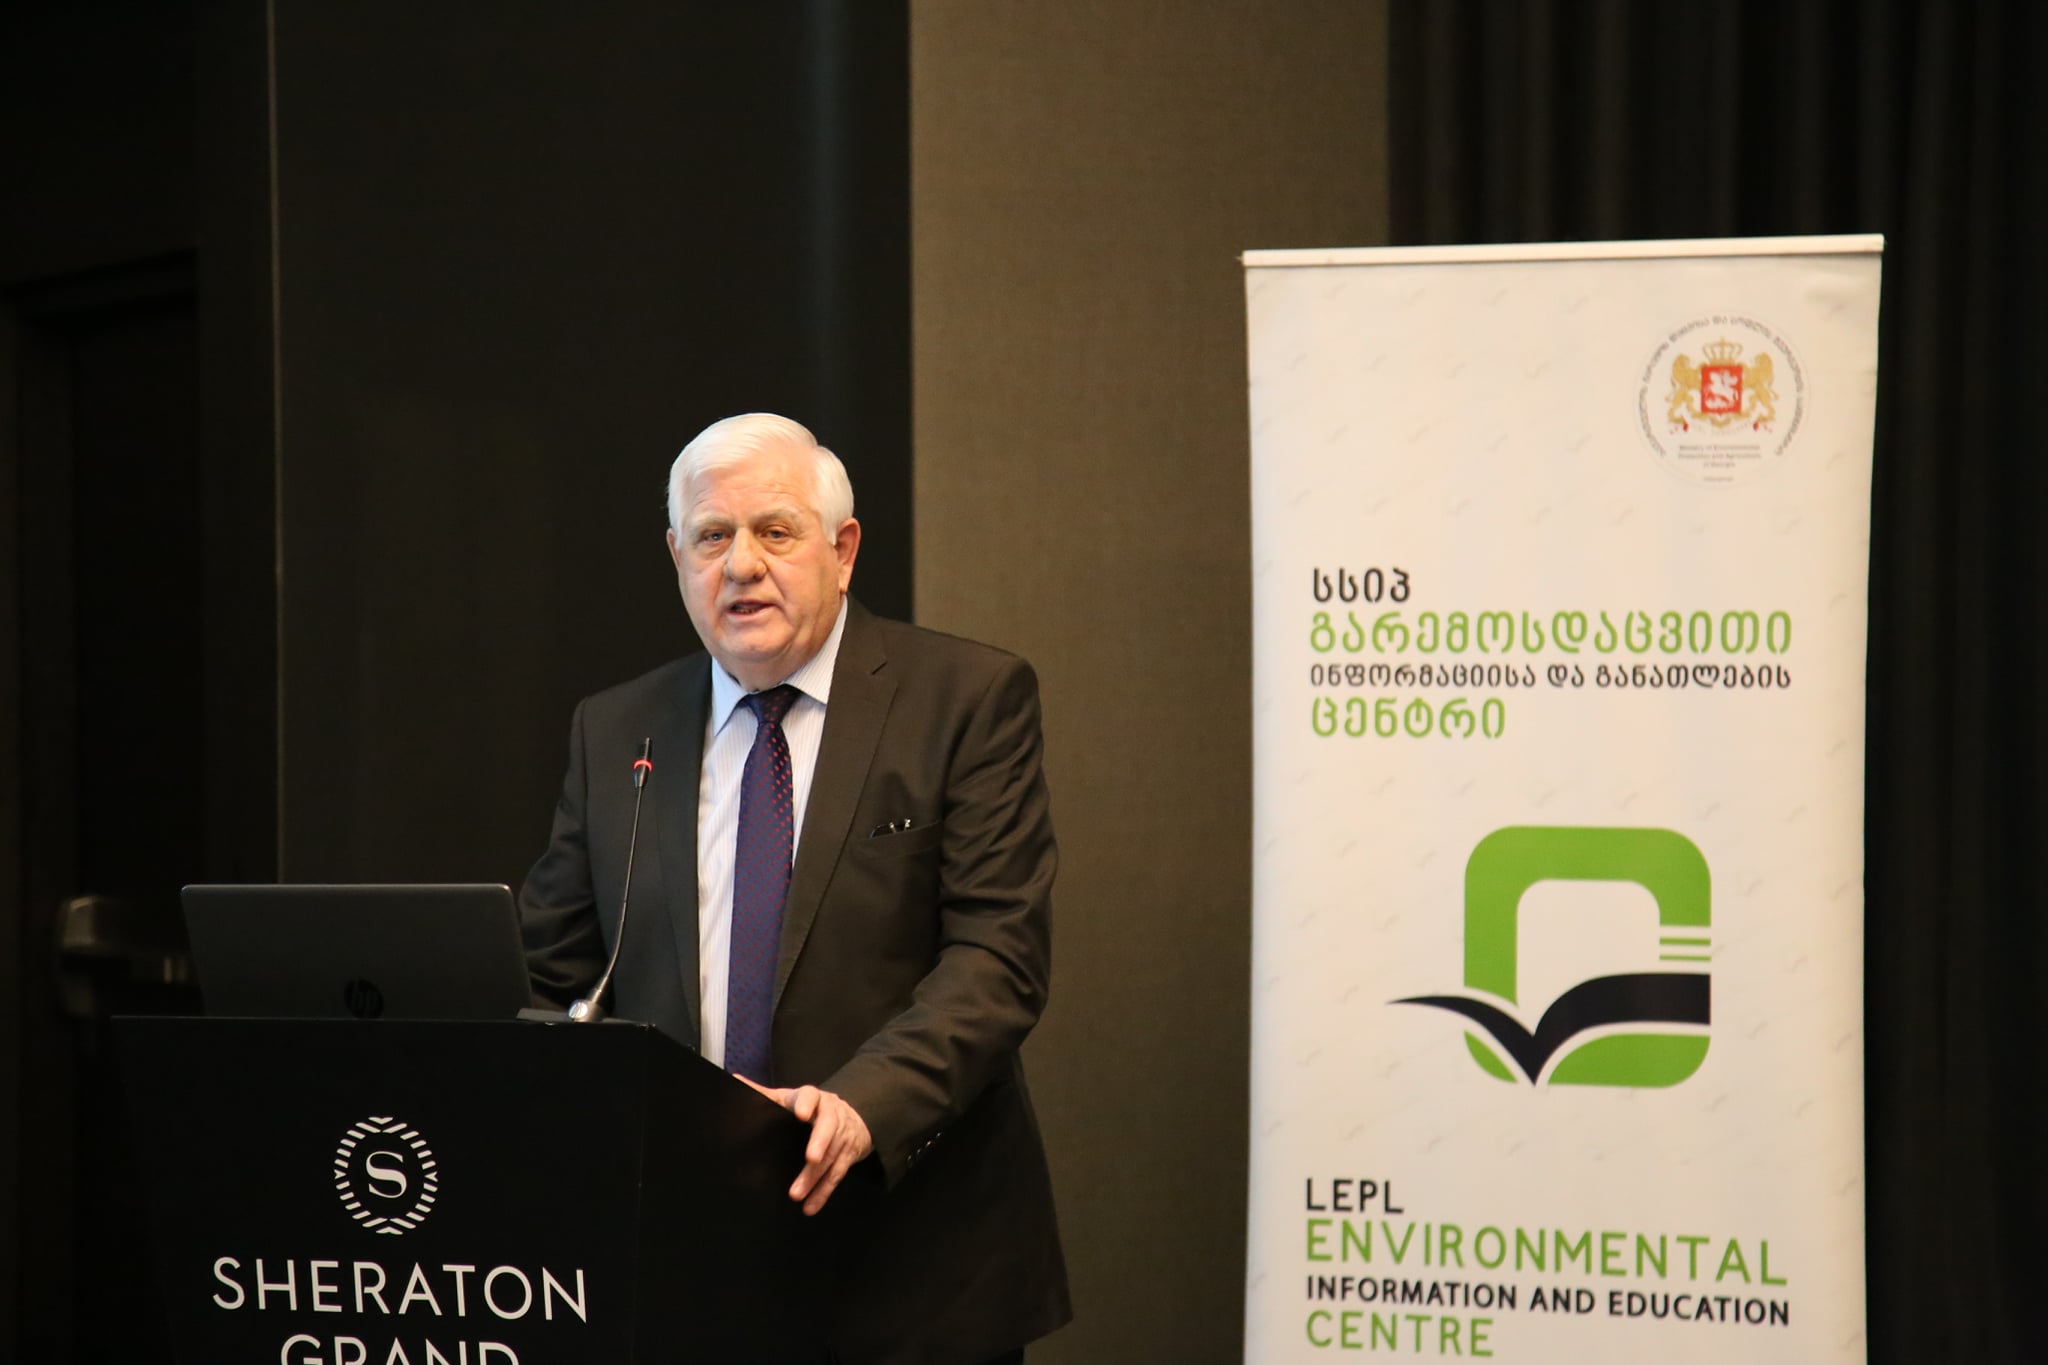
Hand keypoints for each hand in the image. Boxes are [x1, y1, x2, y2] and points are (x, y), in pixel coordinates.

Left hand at [736, 1076, 873, 1214]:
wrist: (853, 1116)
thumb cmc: (812, 1108)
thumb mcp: (789, 1098)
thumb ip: (764, 1094)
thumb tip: (734, 1081)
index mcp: (814, 1099)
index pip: (811, 1096)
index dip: (807, 1104)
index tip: (801, 1114)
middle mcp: (832, 1114)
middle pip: (828, 1127)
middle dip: (820, 1142)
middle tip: (811, 1158)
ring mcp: (843, 1135)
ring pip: (831, 1156)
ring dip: (815, 1177)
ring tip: (796, 1194)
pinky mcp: (849, 1155)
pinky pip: (837, 1175)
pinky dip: (823, 1192)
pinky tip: (810, 1206)